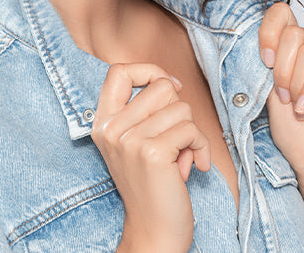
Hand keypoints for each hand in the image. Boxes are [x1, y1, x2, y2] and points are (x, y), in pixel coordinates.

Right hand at [91, 63, 209, 252]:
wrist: (154, 233)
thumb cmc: (153, 184)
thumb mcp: (135, 140)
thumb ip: (144, 109)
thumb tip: (172, 82)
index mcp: (102, 122)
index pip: (118, 71)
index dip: (148, 71)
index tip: (168, 89)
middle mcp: (110, 128)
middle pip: (160, 86)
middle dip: (178, 110)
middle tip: (174, 139)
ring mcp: (129, 140)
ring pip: (181, 107)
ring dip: (191, 132)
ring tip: (181, 156)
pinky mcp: (152, 153)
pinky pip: (191, 129)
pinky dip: (202, 147)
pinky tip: (194, 166)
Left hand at [259, 3, 303, 237]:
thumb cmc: (291, 127)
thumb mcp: (267, 87)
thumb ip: (268, 59)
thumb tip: (262, 39)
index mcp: (293, 45)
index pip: (281, 13)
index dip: (269, 31)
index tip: (264, 60)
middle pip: (293, 34)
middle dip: (282, 68)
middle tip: (282, 95)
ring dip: (296, 83)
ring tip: (295, 105)